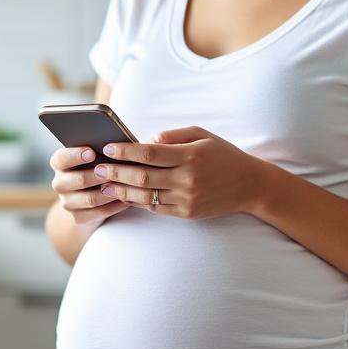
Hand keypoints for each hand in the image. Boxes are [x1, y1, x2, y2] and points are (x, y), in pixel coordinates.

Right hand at [49, 146, 129, 227]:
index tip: (92, 152)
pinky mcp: (78, 217)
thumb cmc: (97, 166)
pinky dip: (113, 207)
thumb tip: (114, 145)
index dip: (76, 156)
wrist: (92, 196)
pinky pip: (98, 213)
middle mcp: (60, 183)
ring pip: (89, 199)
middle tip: (113, 172)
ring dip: (109, 192)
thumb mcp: (95, 155)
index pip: (62, 158)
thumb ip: (99, 149)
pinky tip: (126, 200)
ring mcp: (67, 202)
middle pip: (78, 180)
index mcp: (59, 163)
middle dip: (98, 176)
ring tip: (125, 186)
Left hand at [94, 126, 264, 218]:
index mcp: (189, 156)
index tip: (108, 147)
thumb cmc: (223, 155)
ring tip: (104, 185)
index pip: (148, 153)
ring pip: (145, 196)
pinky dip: (137, 202)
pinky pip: (155, 208)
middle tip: (98, 168)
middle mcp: (186, 179)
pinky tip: (124, 196)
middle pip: (142, 177)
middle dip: (116, 172)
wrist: (250, 185)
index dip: (125, 151)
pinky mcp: (186, 213)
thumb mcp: (202, 135)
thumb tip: (145, 141)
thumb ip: (172, 136)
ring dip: (121, 191)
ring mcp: (186, 199)